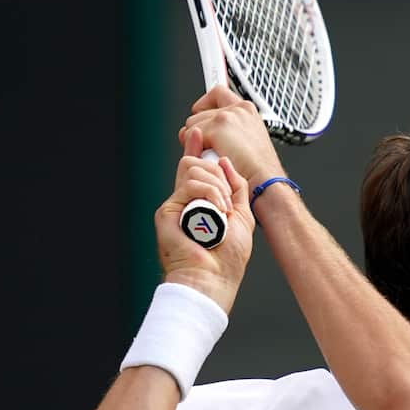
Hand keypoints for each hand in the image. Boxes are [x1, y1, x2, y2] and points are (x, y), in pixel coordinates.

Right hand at [156, 127, 254, 312]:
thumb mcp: (242, 215)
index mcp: (203, 202)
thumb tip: (226, 162)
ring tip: (223, 211)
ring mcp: (176, 205)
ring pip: (194, 171)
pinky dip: (209, 194)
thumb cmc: (228, 257)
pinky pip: (189, 184)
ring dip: (217, 187)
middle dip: (219, 175)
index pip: (198, 169)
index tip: (200, 133)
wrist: (214, 277)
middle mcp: (187, 201)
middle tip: (228, 201)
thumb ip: (236, 188)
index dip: (197, 149)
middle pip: (197, 165)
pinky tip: (216, 210)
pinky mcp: (167, 211)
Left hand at [180, 85, 285, 190]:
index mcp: (248, 110)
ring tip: (213, 155)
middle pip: (199, 112)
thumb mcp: (247, 143)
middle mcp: (239, 108)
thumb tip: (206, 130)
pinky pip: (190, 135)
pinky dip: (196, 149)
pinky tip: (211, 157)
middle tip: (209, 147)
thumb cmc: (257, 171)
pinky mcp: (218, 127)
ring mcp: (228, 116)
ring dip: (196, 141)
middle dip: (198, 130)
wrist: (264, 182)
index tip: (200, 109)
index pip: (218, 93)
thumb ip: (229, 131)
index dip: (206, 104)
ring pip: (191, 124)